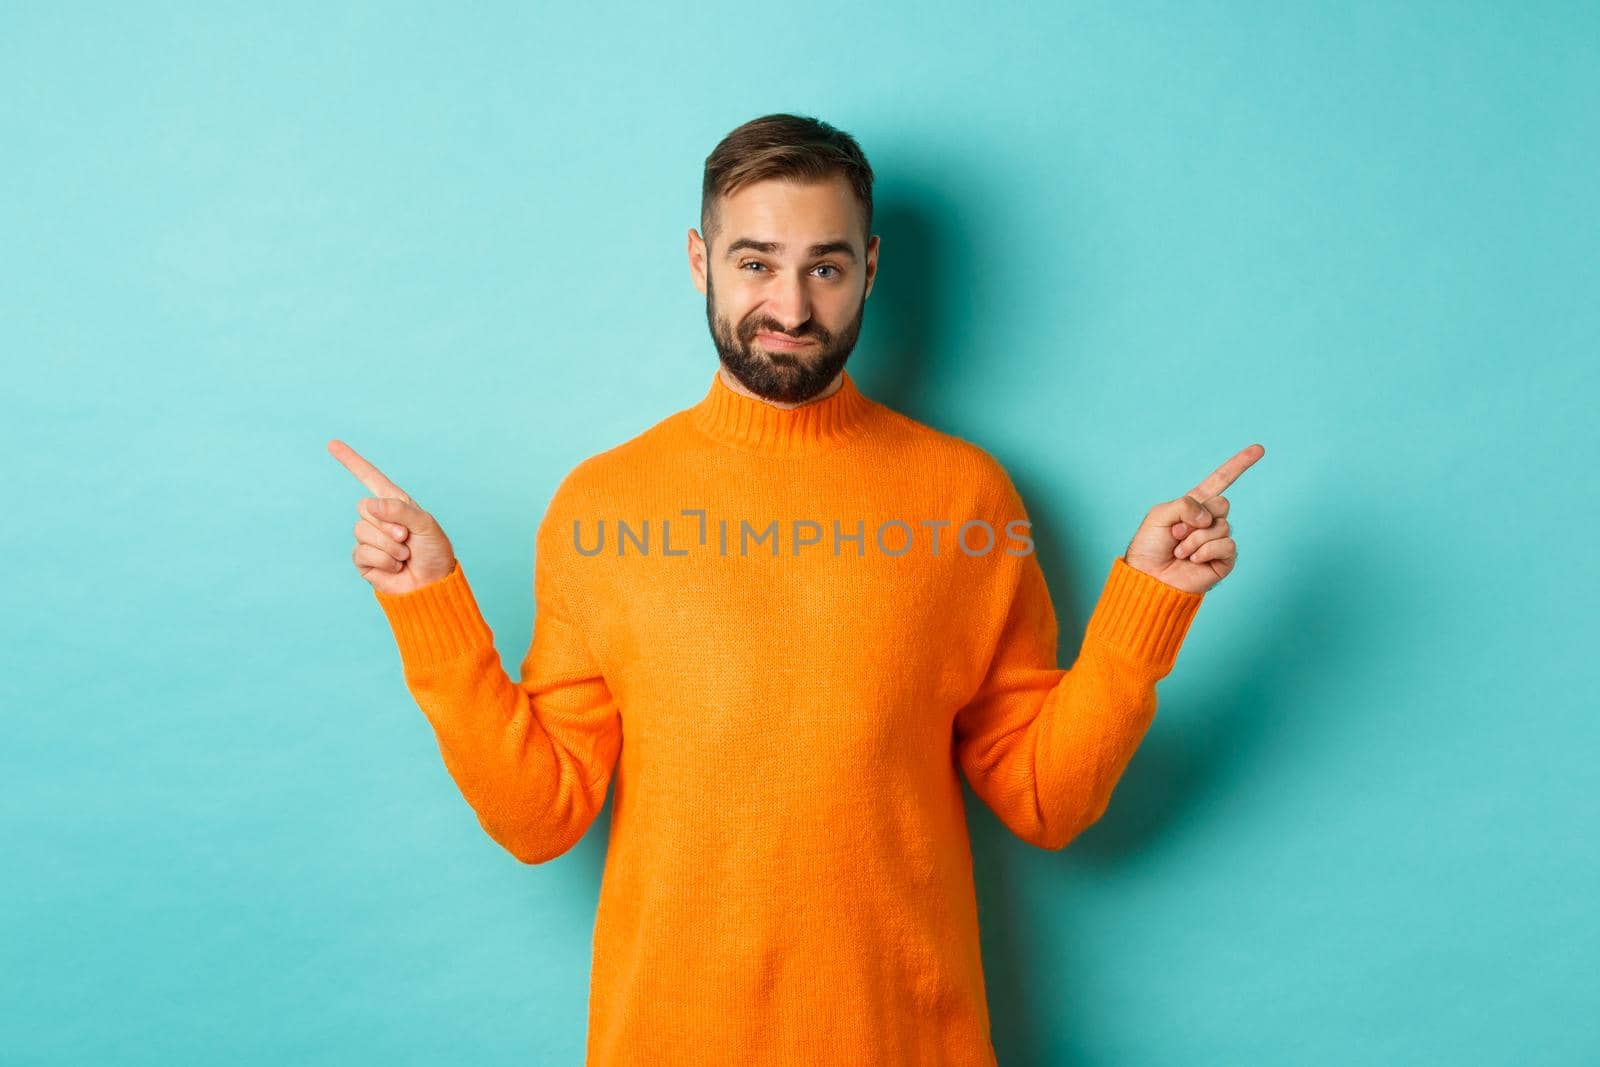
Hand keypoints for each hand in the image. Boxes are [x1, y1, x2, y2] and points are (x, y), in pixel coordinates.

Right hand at [328, 439, 457, 594]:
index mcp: (396, 503)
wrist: (434, 584)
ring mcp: (370, 539)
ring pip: (362, 531)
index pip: (369, 477)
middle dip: (389, 524)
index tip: (332, 443)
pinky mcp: (364, 561)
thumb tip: (369, 503)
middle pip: (364, 507)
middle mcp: (379, 519)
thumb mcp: (426, 525)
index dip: (351, 461)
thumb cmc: (435, 552)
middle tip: (407, 538)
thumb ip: (400, 510)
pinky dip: (383, 560)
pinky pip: (362, 552)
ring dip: (389, 545)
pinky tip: (396, 566)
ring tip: (404, 554)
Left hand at [1122, 443, 1264, 594]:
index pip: (1220, 481)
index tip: (1259, 449)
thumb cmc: (1149, 547)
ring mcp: (1217, 540)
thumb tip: (1209, 516)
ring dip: (1196, 539)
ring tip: (1180, 551)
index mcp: (1194, 506)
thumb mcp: (1159, 514)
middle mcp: (1208, 521)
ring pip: (1222, 526)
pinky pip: (1227, 545)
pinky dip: (1206, 550)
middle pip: (1222, 504)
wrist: (1149, 578)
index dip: (1239, 465)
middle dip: (1197, 518)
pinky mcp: (1223, 560)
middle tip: (1177, 533)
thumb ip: (1185, 504)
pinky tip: (1193, 560)